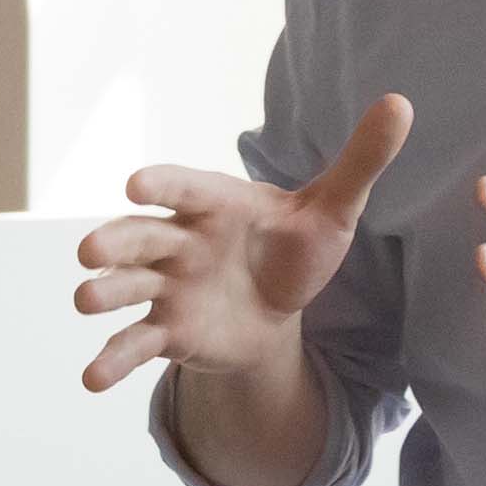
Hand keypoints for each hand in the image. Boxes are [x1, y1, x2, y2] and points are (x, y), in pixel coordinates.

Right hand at [74, 97, 413, 393]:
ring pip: (129, 287)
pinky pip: (135, 344)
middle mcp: (181, 242)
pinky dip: (111, 361)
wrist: (277, 312)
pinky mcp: (166, 331)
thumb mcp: (333, 211)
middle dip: (115, 243)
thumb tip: (401, 104)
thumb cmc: (296, 249)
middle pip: (141, 238)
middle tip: (90, 251)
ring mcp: (168, 288)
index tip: (134, 184)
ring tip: (84, 300)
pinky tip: (91, 381)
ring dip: (104, 293)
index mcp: (216, 205)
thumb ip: (360, 162)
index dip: (162, 186)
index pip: (185, 190)